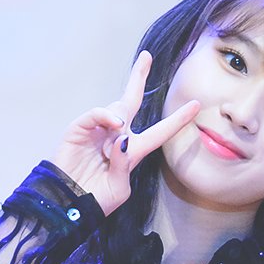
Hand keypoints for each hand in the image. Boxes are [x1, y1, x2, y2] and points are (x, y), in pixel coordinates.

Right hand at [53, 50, 199, 216]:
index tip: (196, 105)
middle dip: (138, 78)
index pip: (159, 132)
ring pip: (115, 109)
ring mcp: (98, 131)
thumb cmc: (95, 200)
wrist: (68, 205)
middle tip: (146, 58)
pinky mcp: (80, 129)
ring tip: (114, 143)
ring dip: (119, 119)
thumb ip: (125, 165)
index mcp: (132, 152)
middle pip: (131, 101)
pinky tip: (113, 124)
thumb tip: (122, 137)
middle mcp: (116, 136)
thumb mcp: (119, 189)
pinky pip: (95, 114)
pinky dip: (105, 115)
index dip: (177, 119)